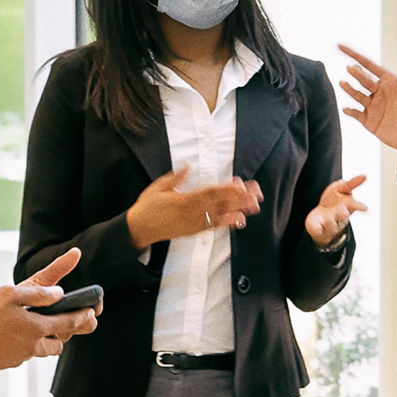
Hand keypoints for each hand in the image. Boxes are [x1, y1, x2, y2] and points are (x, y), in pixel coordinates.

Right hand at [0, 248, 97, 370]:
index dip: (82, 317)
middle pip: (59, 341)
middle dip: (64, 332)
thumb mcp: (11, 294)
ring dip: (45, 339)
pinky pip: (24, 354)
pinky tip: (12, 335)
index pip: (68, 323)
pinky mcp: (7, 363)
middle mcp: (32, 345)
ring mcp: (20, 356)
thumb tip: (59, 293)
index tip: (92, 313)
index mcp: (37, 326)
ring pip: (42, 350)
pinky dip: (24, 345)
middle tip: (63, 321)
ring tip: (35, 326)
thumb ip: (38, 293)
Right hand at [126, 166, 262, 249]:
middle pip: (220, 203)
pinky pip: (213, 227)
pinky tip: (240, 220)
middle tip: (257, 194)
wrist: (139, 229)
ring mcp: (194, 223)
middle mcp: (192, 212)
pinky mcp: (193, 231)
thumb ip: (175, 178)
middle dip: (240, 198)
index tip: (241, 184)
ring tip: (254, 206)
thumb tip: (188, 166)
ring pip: (220, 215)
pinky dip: (227, 224)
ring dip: (239, 210)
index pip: (211, 192)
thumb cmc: (148, 206)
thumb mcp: (159, 187)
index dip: (227, 188)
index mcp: (185, 199)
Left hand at [305, 175, 367, 247]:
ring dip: (330, 220)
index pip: (353, 206)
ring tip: (329, 218)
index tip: (365, 208)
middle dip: (342, 213)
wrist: (320, 217)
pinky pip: (317, 229)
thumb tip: (365, 176)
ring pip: (331, 223)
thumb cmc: (333, 201)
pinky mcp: (318, 228)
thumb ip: (352, 183)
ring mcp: (328, 224)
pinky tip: (319, 225)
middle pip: (342, 215)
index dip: (358, 206)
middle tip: (343, 210)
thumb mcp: (341, 188)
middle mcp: (339, 217)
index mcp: (346, 207)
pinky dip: (317, 228)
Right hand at [338, 44, 396, 160]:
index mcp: (390, 81)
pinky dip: (349, 111)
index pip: (368, 64)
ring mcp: (374, 106)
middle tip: (352, 68)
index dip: (354, 55)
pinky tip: (346, 108)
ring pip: (357, 94)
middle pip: (362, 78)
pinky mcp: (370, 121)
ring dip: (350, 88)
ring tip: (344, 83)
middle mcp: (379, 92)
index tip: (341, 46)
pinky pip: (356, 114)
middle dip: (356, 73)